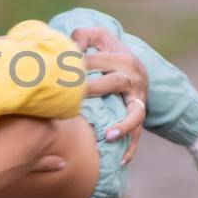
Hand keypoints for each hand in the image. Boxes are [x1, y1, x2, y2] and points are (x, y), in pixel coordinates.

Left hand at [69, 26, 147, 165]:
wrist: (136, 66)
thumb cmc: (109, 51)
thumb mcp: (99, 37)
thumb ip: (83, 35)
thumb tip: (70, 47)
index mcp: (122, 57)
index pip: (96, 60)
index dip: (77, 64)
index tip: (57, 71)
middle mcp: (133, 78)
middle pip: (115, 83)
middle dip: (95, 88)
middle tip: (74, 97)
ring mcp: (139, 99)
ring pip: (136, 113)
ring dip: (124, 124)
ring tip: (109, 135)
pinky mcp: (140, 114)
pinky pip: (139, 133)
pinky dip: (132, 147)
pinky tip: (122, 161)